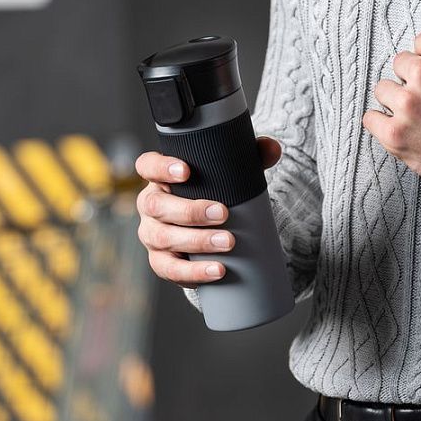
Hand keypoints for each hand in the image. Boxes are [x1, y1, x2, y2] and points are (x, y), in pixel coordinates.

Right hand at [135, 136, 281, 287]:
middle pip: (157, 206)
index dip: (160, 168)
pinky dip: (194, 272)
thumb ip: (252, 156)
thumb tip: (272, 148)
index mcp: (160, 178)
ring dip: (197, 241)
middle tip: (223, 213)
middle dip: (191, 211)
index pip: (147, 165)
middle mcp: (151, 205)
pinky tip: (217, 270)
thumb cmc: (216, 194)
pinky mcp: (161, 262)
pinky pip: (171, 269)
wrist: (212, 229)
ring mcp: (153, 235)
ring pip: (164, 238)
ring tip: (228, 242)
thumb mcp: (230, 173)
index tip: (185, 171)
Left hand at [362, 13, 420, 191]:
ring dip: (396, 99)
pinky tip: (396, 125)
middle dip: (412, 78)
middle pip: (399, 64)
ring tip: (415, 112)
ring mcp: (407, 105)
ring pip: (383, 89)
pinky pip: (371, 118)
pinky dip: (380, 122)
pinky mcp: (396, 134)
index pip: (419, 41)